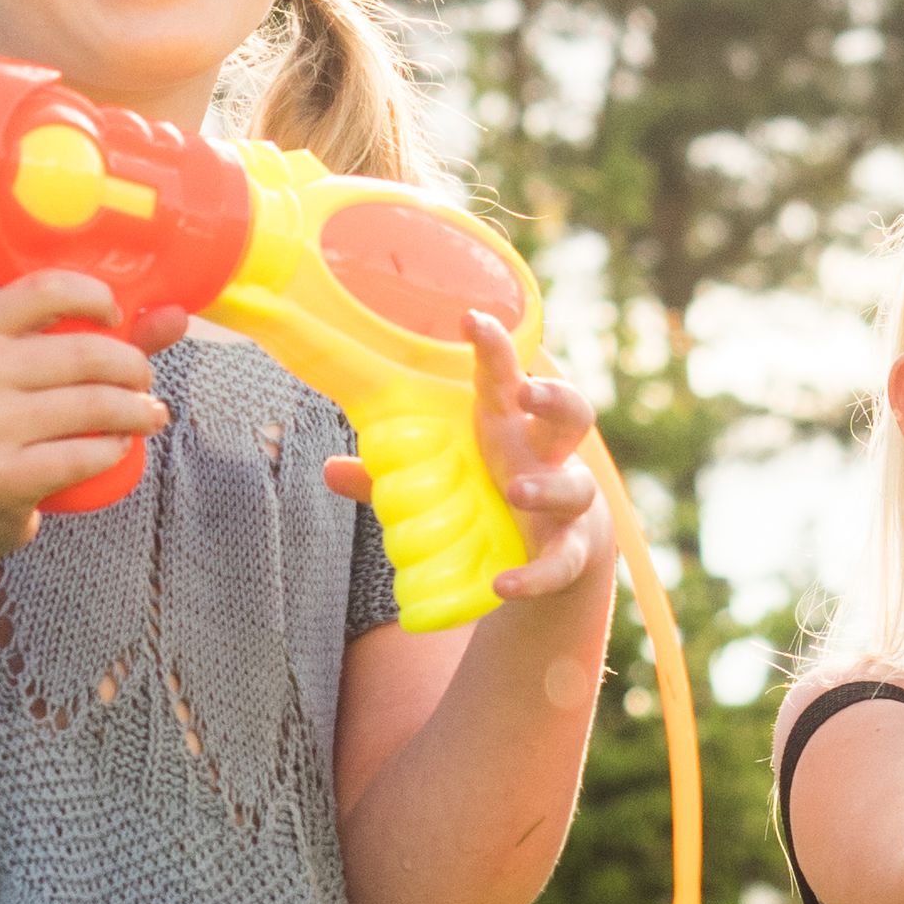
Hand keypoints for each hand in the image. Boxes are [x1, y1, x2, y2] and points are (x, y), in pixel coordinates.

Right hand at [0, 271, 165, 563]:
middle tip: (144, 383)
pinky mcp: (1, 477)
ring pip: (97, 405)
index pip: (45, 289)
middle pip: (89, 353)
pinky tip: (120, 446)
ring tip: (147, 416)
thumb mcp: (19, 373)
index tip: (116, 318)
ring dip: (139, 411)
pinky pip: (86, 454)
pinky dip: (116, 449)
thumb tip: (177, 315)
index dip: (96, 296)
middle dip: (135, 368)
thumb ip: (97, 340)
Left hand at [320, 312, 608, 605]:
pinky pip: (559, 563)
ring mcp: (567, 504)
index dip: (496, 347)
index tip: (470, 318)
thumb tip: (329, 469)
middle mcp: (547, 458)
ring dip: (546, 488)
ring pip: (575, 488)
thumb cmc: (496, 496)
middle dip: (556, 399)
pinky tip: (501, 585)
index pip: (511, 378)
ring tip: (516, 491)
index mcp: (514, 428)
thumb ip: (389, 477)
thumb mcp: (446, 480)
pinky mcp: (571, 551)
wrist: (556, 554)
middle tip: (527, 392)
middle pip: (573, 414)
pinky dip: (533, 576)